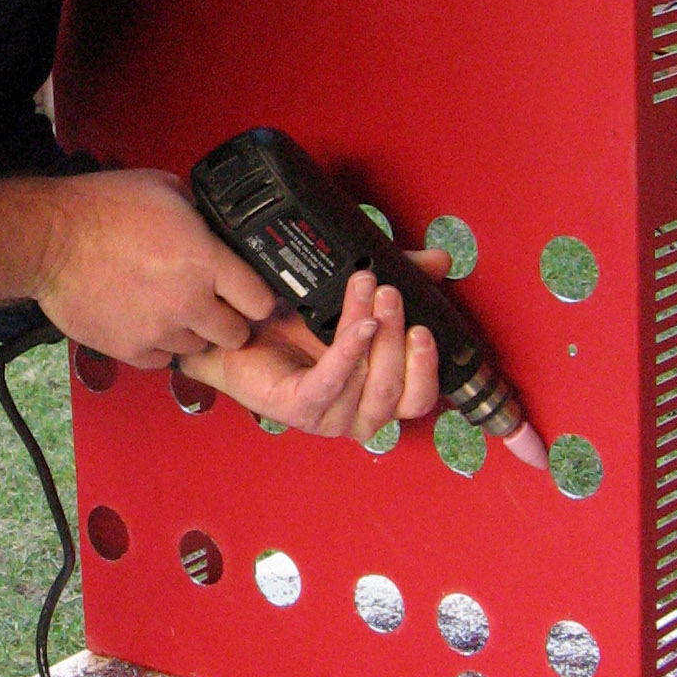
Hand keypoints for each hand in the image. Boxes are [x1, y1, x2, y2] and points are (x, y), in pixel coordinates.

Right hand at [34, 168, 274, 367]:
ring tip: (171, 309)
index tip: (250, 294)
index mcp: (206, 261)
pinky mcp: (131, 350)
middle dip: (230, 320)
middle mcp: (190, 302)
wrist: (49, 240)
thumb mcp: (165, 189)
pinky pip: (163, 359)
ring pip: (199, 348)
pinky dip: (159, 345)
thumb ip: (199, 213)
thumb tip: (213, 224)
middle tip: (213, 305)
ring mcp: (160, 331)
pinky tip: (147, 321)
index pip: (261, 300)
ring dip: (192, 332)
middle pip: (236, 334)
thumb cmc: (100, 209)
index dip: (258, 297)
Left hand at [174, 253, 444, 446]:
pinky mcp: (299, 408)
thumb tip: (439, 261)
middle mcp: (358, 411)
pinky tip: (356, 324)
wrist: (237, 327)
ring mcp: (329, 416)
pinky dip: (349, 351)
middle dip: (398, 338)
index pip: (419, 398)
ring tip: (368, 290)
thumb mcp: (354, 298)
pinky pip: (333, 382)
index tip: (426, 325)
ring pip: (370, 384)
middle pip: (397, 389)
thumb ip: (399, 279)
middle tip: (389, 293)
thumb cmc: (293, 323)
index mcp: (377, 392)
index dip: (428, 367)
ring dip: (375, 334)